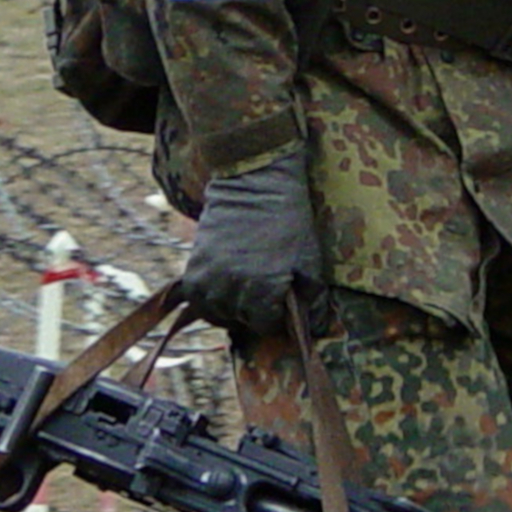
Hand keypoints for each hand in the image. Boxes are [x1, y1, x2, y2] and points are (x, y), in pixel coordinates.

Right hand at [180, 152, 319, 334]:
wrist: (254, 182)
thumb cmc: (288, 222)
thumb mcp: (309, 261)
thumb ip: (314, 299)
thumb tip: (318, 329)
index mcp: (262, 289)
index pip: (266, 326)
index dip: (276, 318)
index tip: (281, 304)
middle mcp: (231, 287)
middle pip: (240, 321)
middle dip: (255, 313)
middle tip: (264, 292)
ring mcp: (208, 277)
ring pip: (215, 313)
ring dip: (230, 308)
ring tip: (244, 290)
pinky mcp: (193, 266)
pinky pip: (196, 298)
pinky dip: (208, 297)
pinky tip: (224, 284)